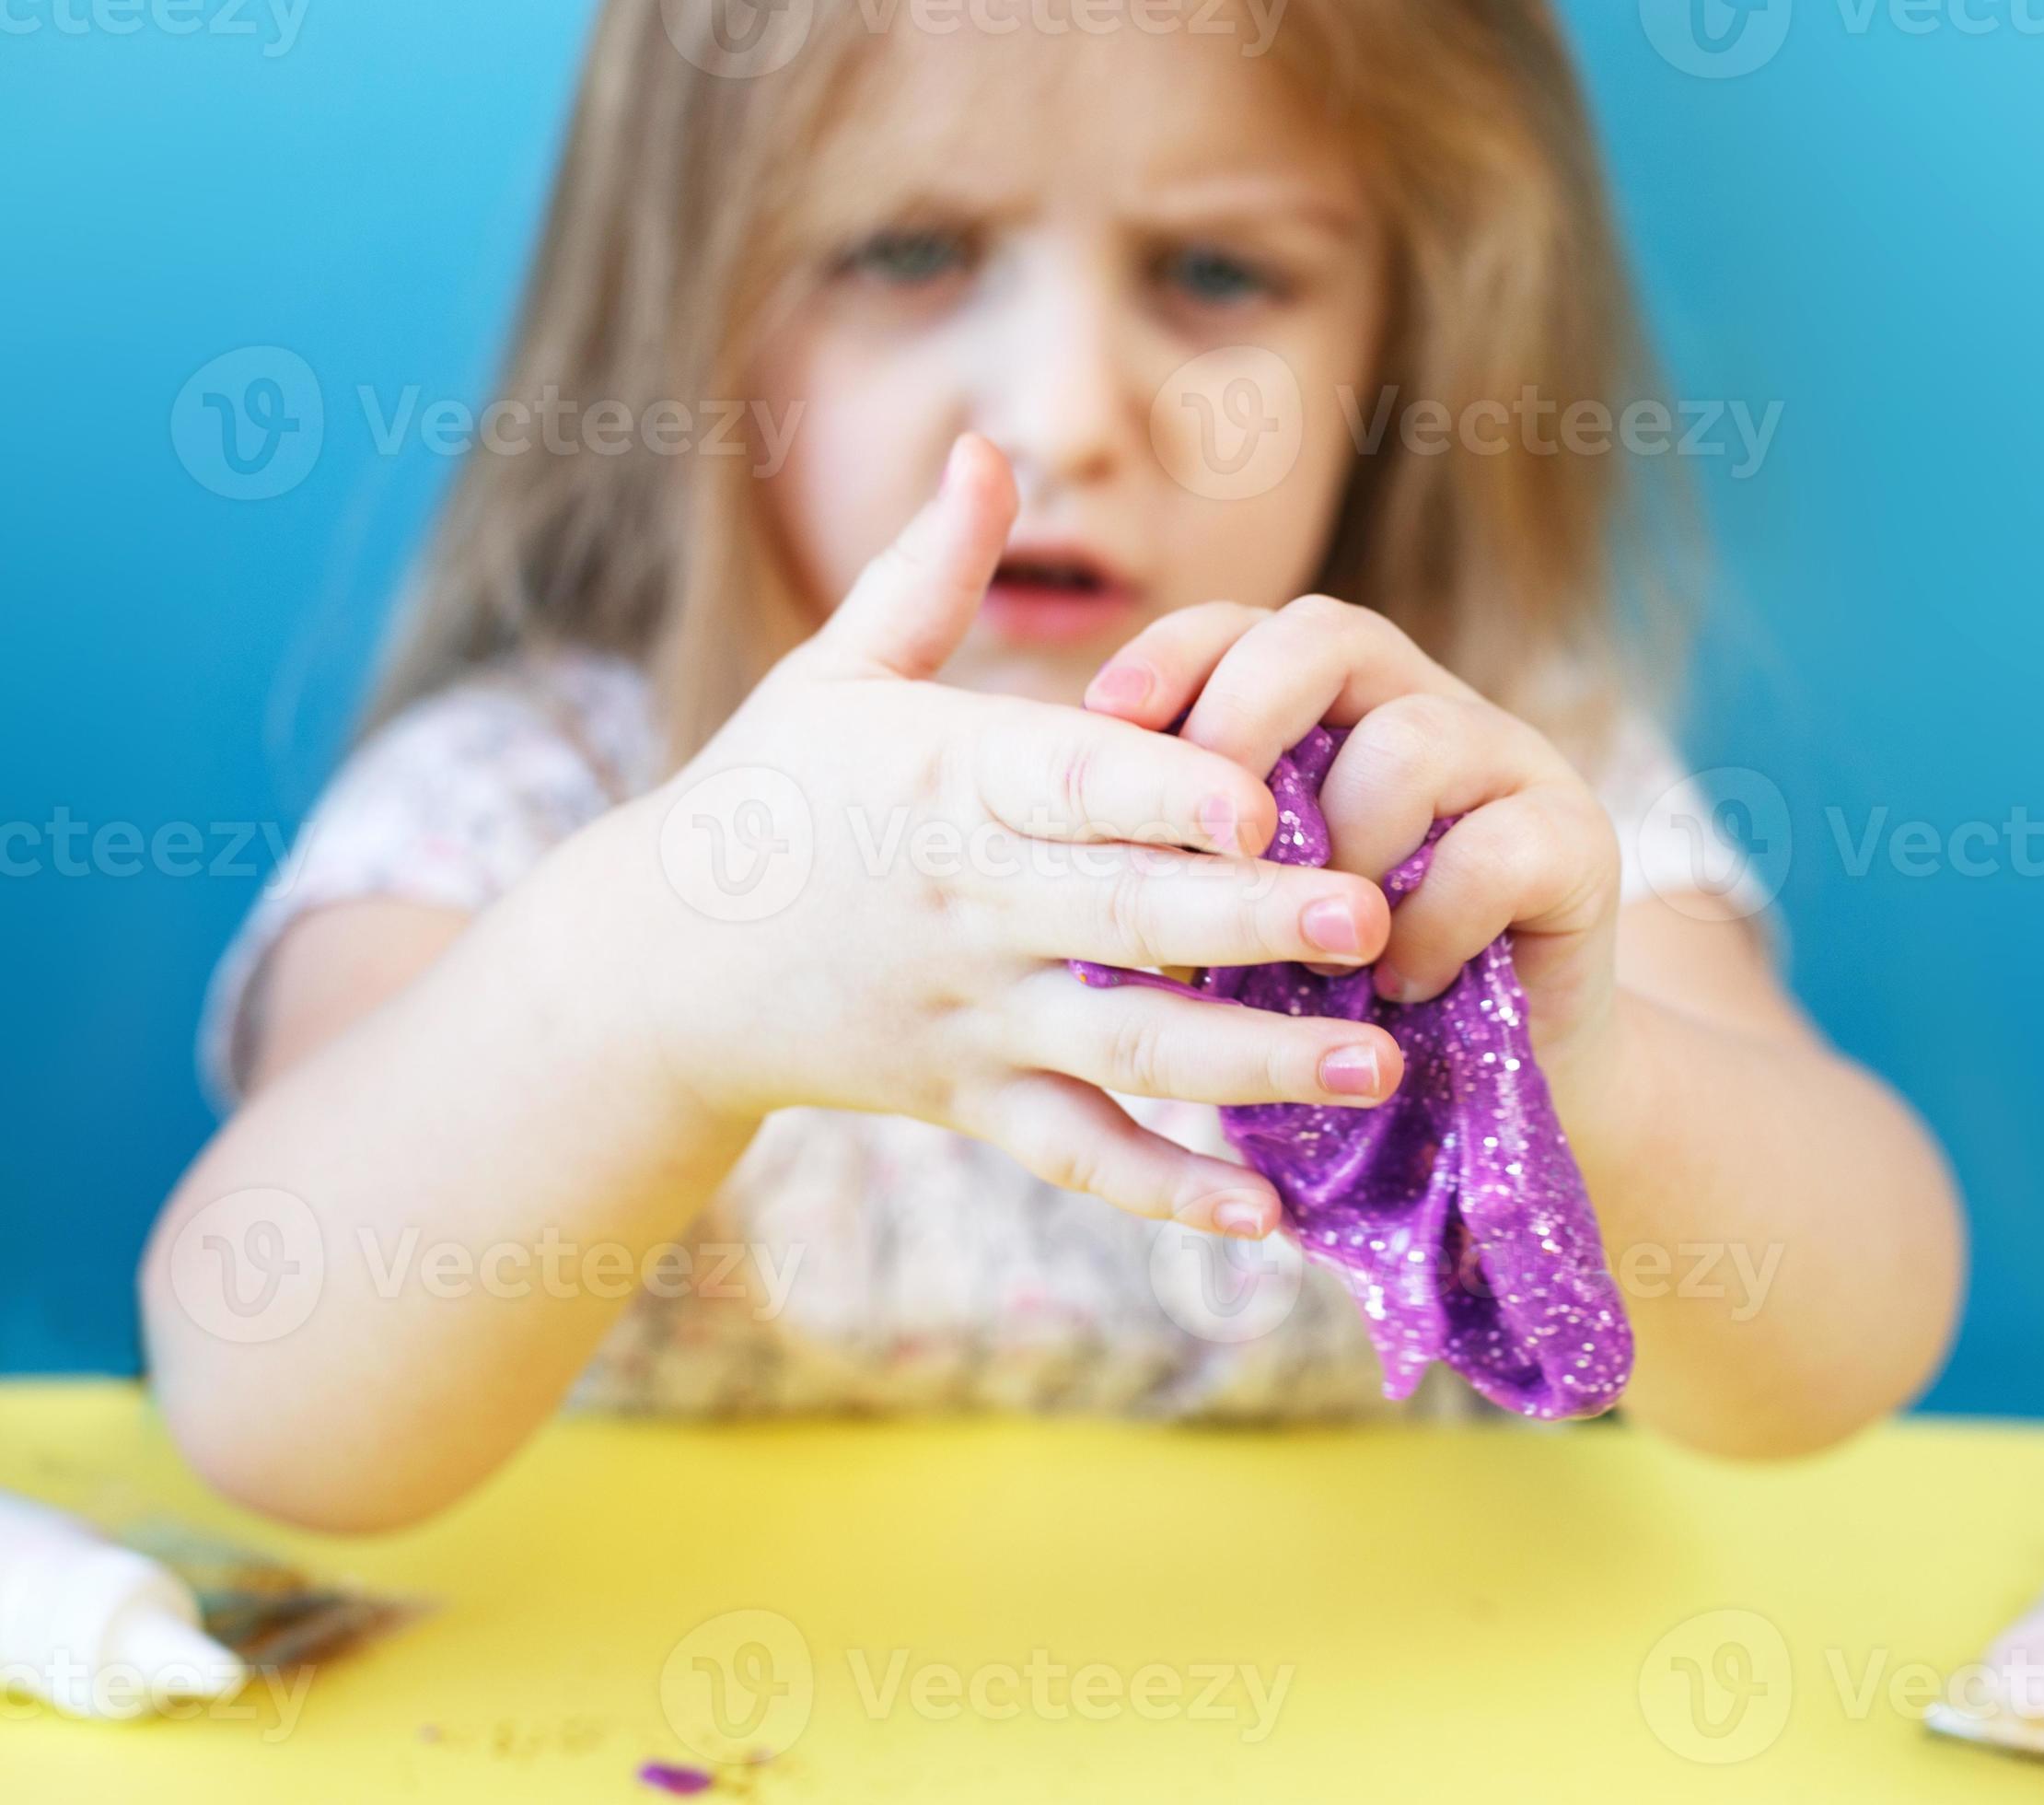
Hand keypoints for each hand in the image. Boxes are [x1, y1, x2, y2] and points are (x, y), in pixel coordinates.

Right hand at [614, 441, 1405, 1237]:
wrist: (659, 967)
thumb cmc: (773, 795)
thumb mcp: (834, 671)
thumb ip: (930, 570)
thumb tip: (987, 446)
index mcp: (946, 780)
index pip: (1068, 783)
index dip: (1164, 792)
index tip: (1264, 798)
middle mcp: (966, 903)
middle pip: (1126, 917)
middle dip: (1253, 922)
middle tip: (1376, 919)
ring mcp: (972, 1013)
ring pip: (1127, 1045)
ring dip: (1256, 1064)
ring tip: (1378, 1067)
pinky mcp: (971, 1098)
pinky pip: (1078, 1152)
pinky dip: (1167, 1191)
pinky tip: (1267, 1218)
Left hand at [1079, 594, 1625, 1066]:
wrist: (1480, 1092)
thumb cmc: (1331, 998)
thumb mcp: (1242, 920)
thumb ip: (1185, 859)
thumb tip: (1069, 844)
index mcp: (1323, 706)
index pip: (1240, 628)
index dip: (1172, 655)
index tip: (1106, 715)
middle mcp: (1417, 704)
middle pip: (1328, 637)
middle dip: (1250, 720)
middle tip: (1216, 835)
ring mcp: (1506, 762)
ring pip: (1410, 741)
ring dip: (1344, 850)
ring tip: (1314, 950)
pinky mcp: (1576, 839)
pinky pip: (1495, 848)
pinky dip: (1431, 923)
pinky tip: (1398, 985)